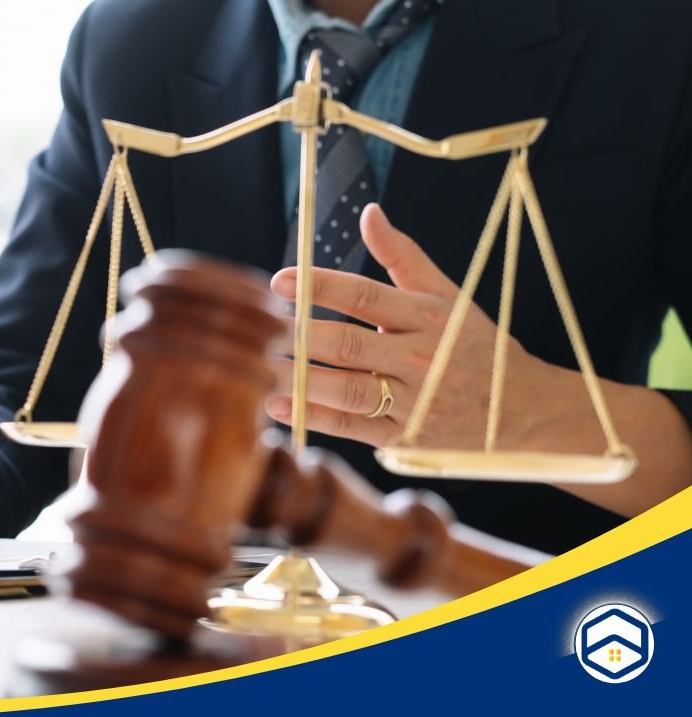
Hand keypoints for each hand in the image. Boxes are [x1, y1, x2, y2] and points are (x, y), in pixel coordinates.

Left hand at [267, 204, 555, 448]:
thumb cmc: (474, 346)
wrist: (524, 409)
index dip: (320, 287)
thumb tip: (369, 212)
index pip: (365, 295)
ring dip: (297, 379)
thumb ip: (403, 256)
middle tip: (260, 327)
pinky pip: (352, 425)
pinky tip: (276, 406)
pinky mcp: (405, 438)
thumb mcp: (447, 296)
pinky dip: (312, 417)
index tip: (280, 281)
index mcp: (427, 316)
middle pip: (348, 345)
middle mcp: (420, 358)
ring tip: (258, 365)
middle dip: (300, 335)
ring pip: (346, 388)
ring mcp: (413, 401)